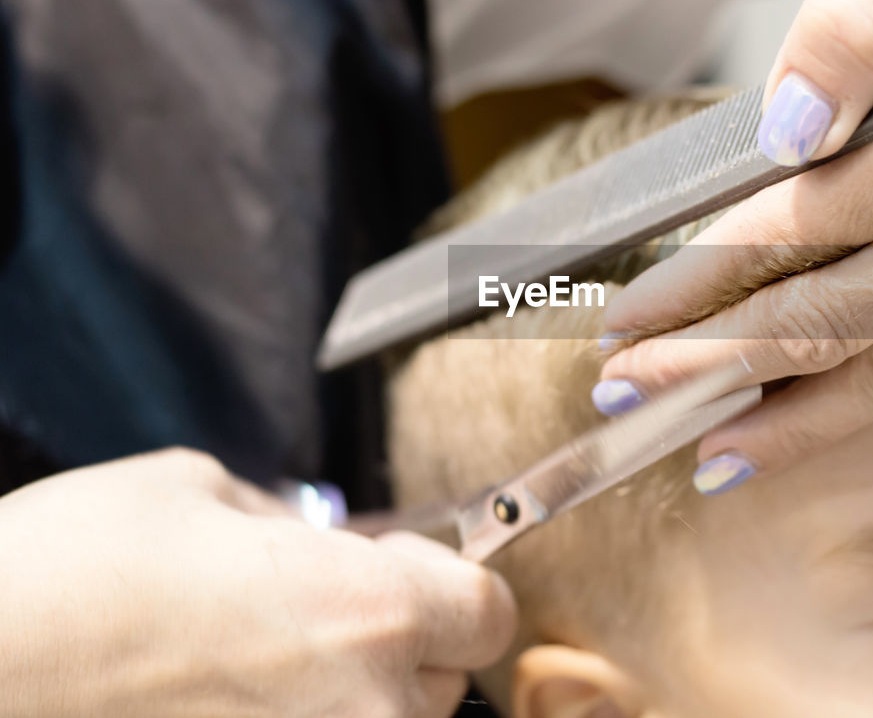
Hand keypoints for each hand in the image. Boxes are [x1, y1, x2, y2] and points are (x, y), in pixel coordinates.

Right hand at [0, 449, 515, 716]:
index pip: (491, 614)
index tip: (409, 571)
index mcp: (368, 611)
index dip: (455, 585)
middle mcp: (366, 710)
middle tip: (315, 615)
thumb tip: (317, 543)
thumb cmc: (65, 574)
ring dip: (349, 696)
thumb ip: (291, 523)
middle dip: (398, 644)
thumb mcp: (196, 492)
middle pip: (443, 681)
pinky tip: (224, 698)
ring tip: (257, 667)